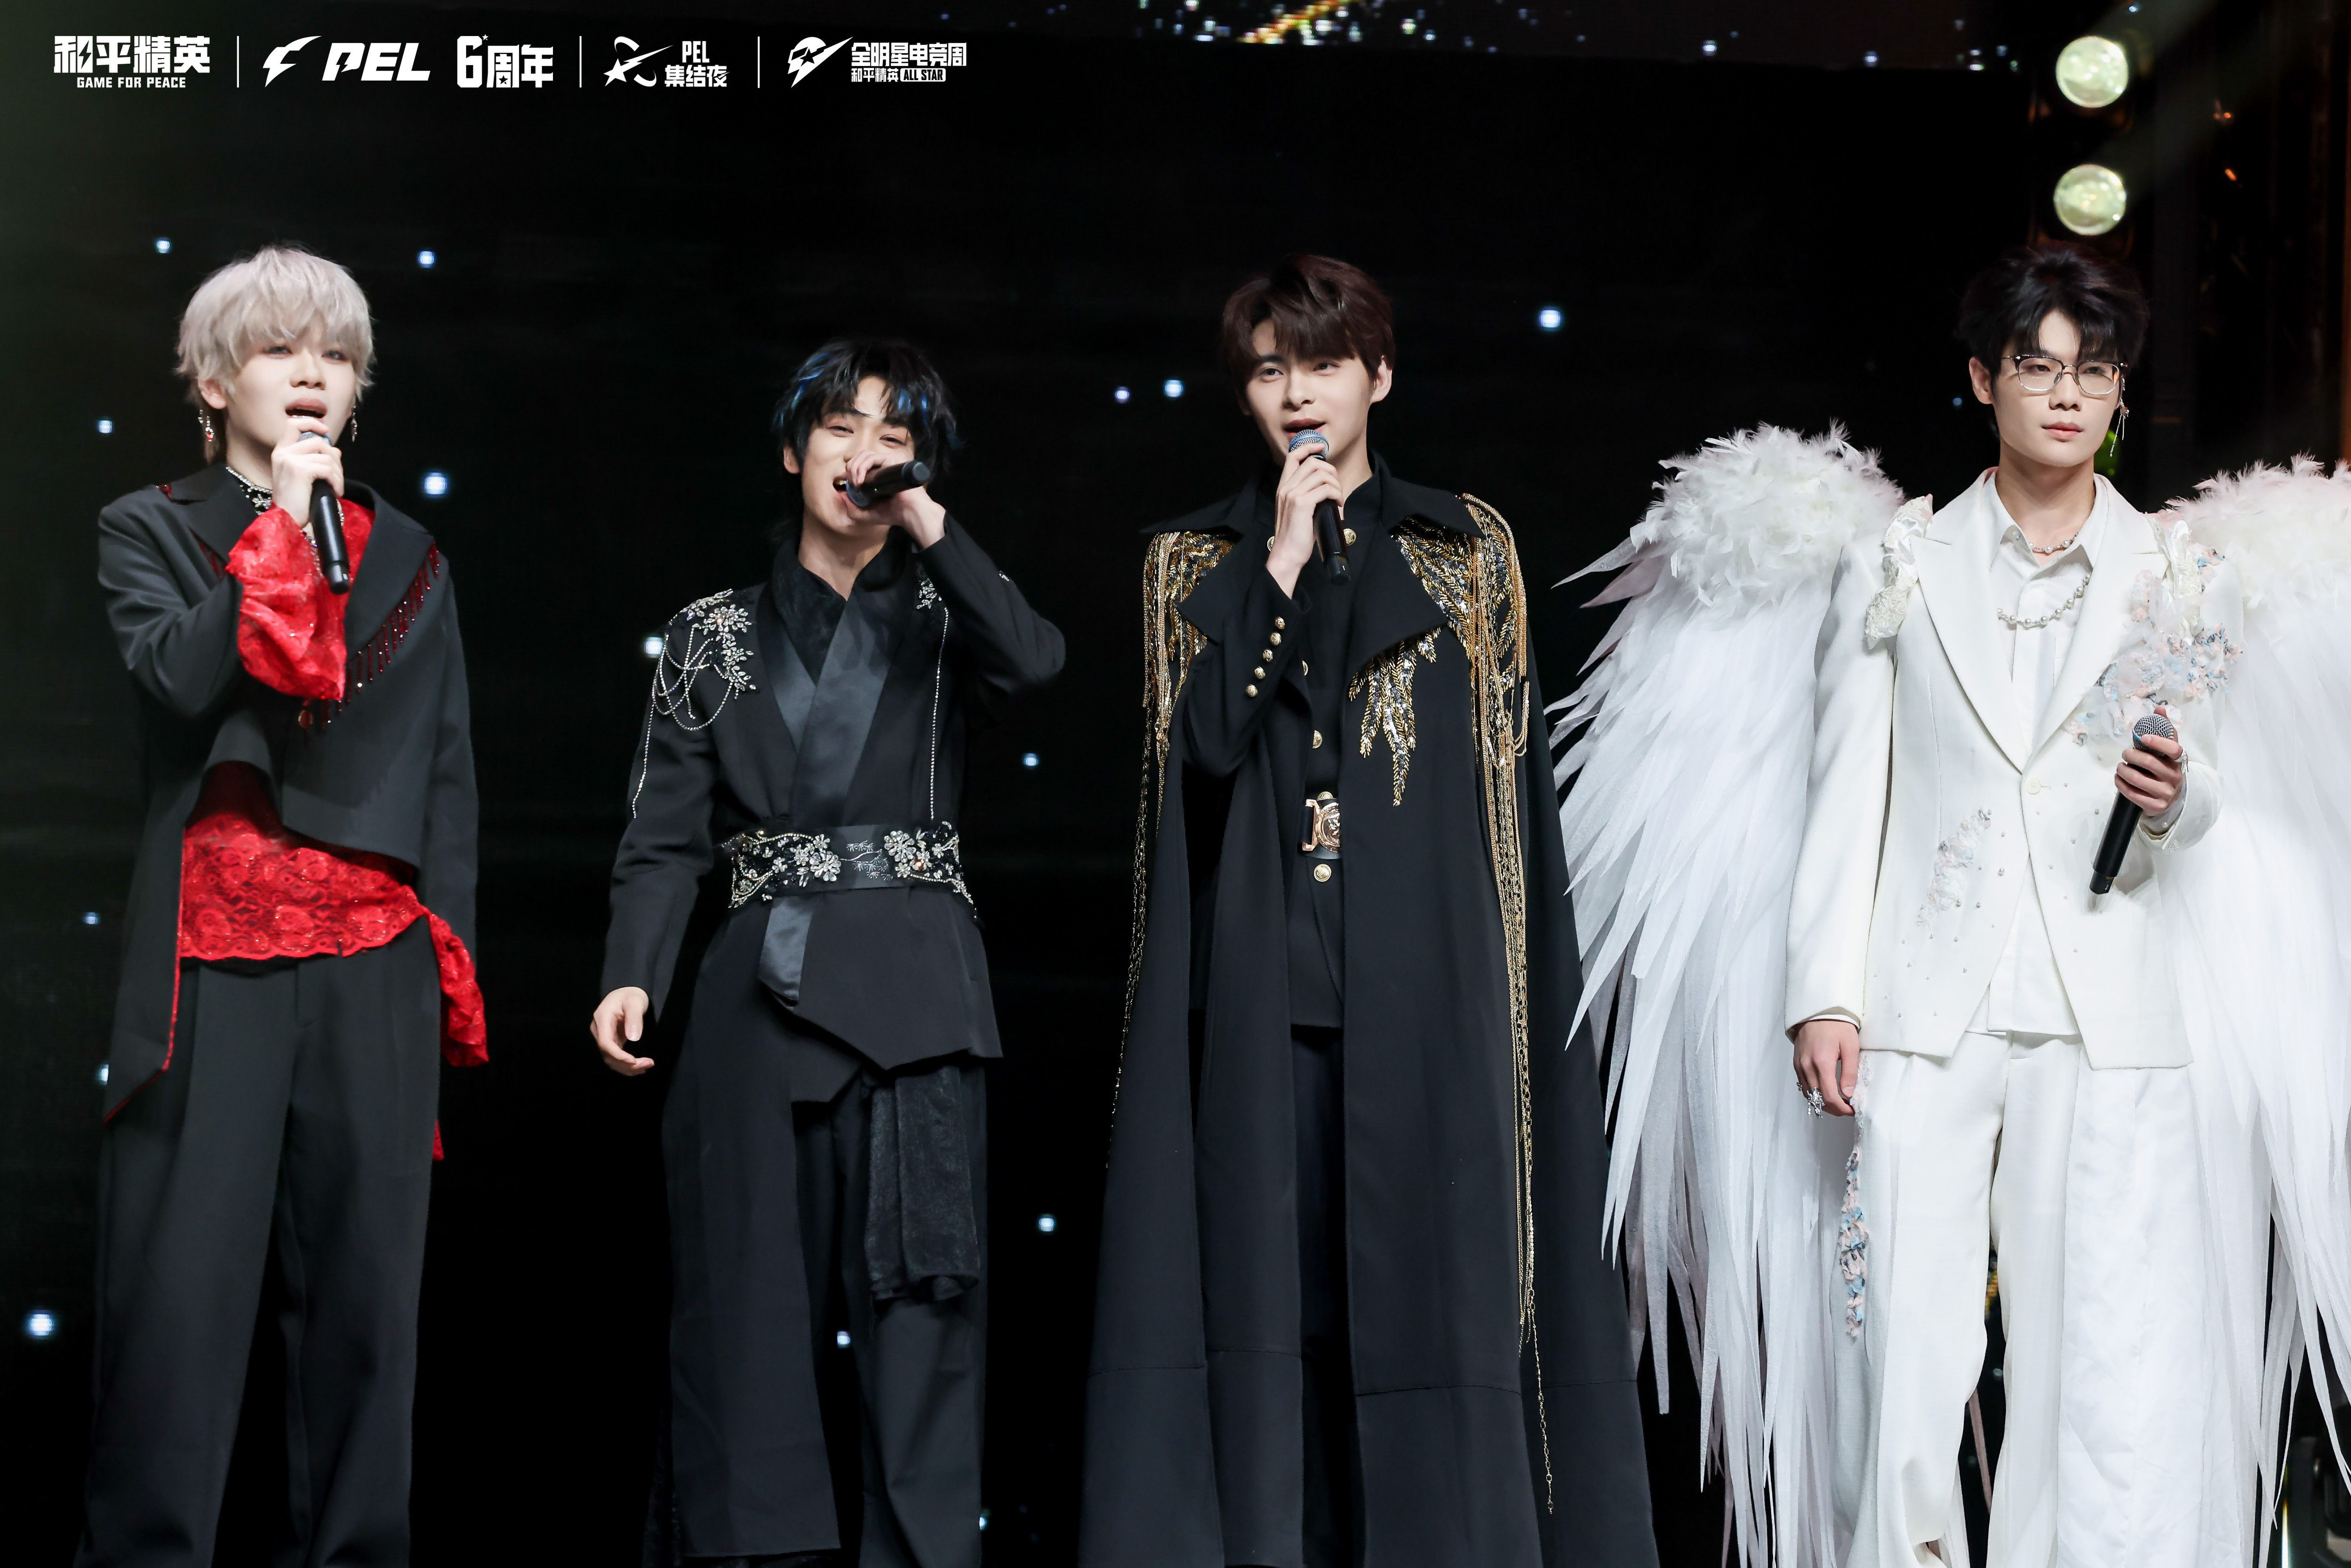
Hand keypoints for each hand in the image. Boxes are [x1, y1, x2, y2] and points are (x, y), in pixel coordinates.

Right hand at [269, 418, 343, 523]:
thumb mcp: (304, 477)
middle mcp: (283, 453)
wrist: (287, 521)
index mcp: (281, 452)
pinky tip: (336, 492)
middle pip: (318, 441)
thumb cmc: (296, 502)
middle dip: (334, 457)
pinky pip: (328, 468)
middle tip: (337, 476)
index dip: (311, 422)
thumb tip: (336, 449)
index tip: (326, 431)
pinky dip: (337, 481)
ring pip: (326, 456)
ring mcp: (290, 459)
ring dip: (338, 473)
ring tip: (337, 487)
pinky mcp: (299, 469)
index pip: (293, 424)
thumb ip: (316, 459)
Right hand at [591, 986, 654, 1075]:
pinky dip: (626, 1064)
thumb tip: (633, 1039)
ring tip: (647, 1066)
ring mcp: (604, 1037)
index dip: (618, 1055)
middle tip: (648, 1064)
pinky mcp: (611, 1041)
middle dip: (626, 1064)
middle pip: (607, 1054)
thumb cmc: (631, 995)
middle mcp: (599, 1030)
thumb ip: (634, 1018)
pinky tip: (639, 1067)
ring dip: (627, 1067)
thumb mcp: (635, 1002)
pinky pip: (615, 1057)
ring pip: (611, 1059)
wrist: (627, 994)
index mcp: (602, 1018)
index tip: (633, 1061)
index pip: (605, 1042)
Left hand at [843, 449, 945, 547]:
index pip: (859, 463)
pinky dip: (861, 468)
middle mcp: (882, 466)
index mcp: (877, 474)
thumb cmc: (892, 514)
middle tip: (852, 484)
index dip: (849, 471)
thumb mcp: (864, 513)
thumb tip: (840, 493)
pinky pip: (871, 458)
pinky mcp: (891, 459)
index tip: (845, 484)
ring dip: (854, 468)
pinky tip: (860, 481)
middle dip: (850, 468)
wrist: (909, 513)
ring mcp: (887, 461)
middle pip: (859, 456)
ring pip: (864, 454)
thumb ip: (850, 506)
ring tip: (856, 483)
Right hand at [1267, 434, 1342, 596]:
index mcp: (1283, 487)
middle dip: (1331, 471)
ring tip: (1339, 499)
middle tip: (1337, 488)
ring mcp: (1293, 494)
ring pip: (1322, 474)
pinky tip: (1338, 505)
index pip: (1293, 456)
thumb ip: (1305, 495)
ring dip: (1336, 485)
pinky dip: (1336, 494)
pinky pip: (1325, 489)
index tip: (1322, 448)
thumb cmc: (1295, 536)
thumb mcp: (1296, 510)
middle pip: (1312, 462)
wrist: (1287, 554)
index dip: (1309, 446)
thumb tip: (1325, 487)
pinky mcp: (1302, 504)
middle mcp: (1286, 487)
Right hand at [1793, 1017, 1860, 1116]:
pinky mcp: (1796, 1064)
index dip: (1842, 1108)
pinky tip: (1825, 1093)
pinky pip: (1804, 1086)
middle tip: (1848, 1108)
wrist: (1818, 1011)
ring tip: (1839, 1103)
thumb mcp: (1851, 1046)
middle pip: (1819, 1099)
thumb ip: (1849, 1072)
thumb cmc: (1837, 1026)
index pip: (1830, 1096)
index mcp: (1822, 1063)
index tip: (1853, 1110)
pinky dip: (1815, 1094)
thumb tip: (1849, 1095)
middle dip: (1835, 1109)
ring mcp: (1799, 1066)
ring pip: (1809, 1095)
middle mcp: (1807, 1067)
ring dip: (1824, 1103)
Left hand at [2116, 715, 2184, 816]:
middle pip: (2149, 762)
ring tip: (2120, 766)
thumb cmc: (2165, 769)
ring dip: (2122, 769)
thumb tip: (2159, 708)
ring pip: (2137, 778)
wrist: (2171, 798)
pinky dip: (2120, 783)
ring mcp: (2165, 793)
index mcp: (2178, 761)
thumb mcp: (2167, 752)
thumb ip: (2164, 730)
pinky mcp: (2155, 805)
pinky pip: (2131, 793)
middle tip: (2125, 753)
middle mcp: (2174, 777)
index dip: (2158, 742)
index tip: (2142, 737)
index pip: (2173, 749)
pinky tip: (2118, 778)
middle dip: (2130, 755)